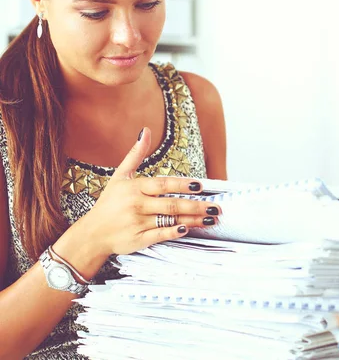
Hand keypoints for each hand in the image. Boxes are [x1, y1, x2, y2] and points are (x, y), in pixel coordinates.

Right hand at [84, 127, 220, 256]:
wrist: (91, 233)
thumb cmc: (109, 203)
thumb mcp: (119, 177)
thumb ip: (135, 154)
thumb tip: (146, 130)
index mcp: (134, 188)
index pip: (163, 184)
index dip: (183, 185)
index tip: (201, 186)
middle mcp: (136, 205)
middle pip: (171, 204)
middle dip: (196, 206)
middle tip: (215, 207)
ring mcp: (137, 223)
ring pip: (170, 220)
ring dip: (193, 220)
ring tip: (210, 219)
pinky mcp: (138, 240)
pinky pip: (160, 235)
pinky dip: (174, 233)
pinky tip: (188, 230)